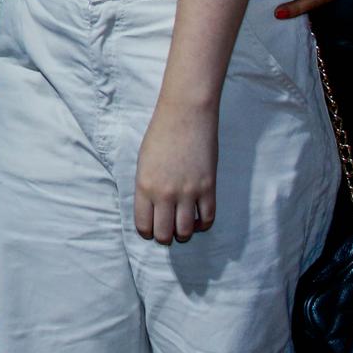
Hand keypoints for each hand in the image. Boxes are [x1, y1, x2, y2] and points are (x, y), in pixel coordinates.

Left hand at [134, 102, 217, 243]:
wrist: (185, 115)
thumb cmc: (160, 135)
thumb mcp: (143, 163)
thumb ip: (146, 188)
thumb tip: (153, 209)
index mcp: (144, 187)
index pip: (144, 225)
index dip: (147, 233)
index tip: (151, 231)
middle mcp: (165, 194)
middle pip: (164, 234)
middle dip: (165, 237)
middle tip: (167, 232)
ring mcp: (188, 192)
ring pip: (186, 231)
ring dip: (183, 234)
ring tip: (183, 228)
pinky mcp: (208, 188)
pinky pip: (207, 218)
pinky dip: (202, 225)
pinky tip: (198, 220)